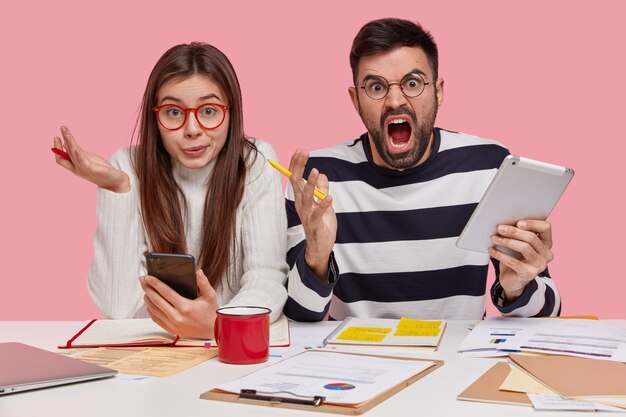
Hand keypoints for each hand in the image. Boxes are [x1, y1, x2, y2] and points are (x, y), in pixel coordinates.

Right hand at [53, 126, 129, 192]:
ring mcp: (84, 170)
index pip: (61, 159)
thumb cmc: (103, 171)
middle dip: (58, 145)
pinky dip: (78, 154)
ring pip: (72, 154)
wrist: (116, 182)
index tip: (57, 137)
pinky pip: (83, 161)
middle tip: (60, 131)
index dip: (57, 148)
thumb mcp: (89, 159)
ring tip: (66, 131)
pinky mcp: (93, 169)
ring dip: (69, 141)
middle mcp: (77, 169)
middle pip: (63, 157)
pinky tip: (75, 147)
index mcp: (76, 167)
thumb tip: (68, 144)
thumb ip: (79, 153)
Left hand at [140, 269, 218, 338]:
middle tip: (142, 280)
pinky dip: (150, 310)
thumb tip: (198, 271)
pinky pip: (156, 319)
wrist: (212, 331)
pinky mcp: (171, 330)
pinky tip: (149, 303)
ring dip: (147, 299)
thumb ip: (203, 282)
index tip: (148, 277)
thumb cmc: (211, 313)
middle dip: (147, 288)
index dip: (155, 283)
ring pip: (153, 310)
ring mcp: (172, 325)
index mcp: (185, 307)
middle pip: (156, 300)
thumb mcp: (210, 296)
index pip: (166, 292)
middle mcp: (177, 317)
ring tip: (145, 290)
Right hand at [289, 149, 336, 281]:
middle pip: (296, 183)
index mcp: (302, 199)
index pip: (296, 178)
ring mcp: (307, 215)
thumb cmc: (321, 224)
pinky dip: (323, 205)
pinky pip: (318, 214)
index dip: (297, 164)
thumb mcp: (323, 203)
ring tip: (316, 171)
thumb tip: (323, 175)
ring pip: (306, 197)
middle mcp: (301, 205)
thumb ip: (322, 189)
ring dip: (310, 184)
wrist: (321, 247)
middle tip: (303, 152)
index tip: (300, 150)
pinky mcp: (316, 225)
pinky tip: (329, 198)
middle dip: (299, 167)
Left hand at [489, 220, 553, 302]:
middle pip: (531, 238)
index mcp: (546, 243)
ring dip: (506, 241)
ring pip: (524, 248)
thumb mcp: (519, 244)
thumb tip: (505, 224)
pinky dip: (500, 254)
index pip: (545, 228)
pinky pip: (513, 261)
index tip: (518, 222)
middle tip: (500, 228)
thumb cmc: (516, 259)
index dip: (533, 223)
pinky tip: (491, 250)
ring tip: (494, 238)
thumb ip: (518, 235)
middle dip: (514, 232)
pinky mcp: (529, 274)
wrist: (513, 281)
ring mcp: (539, 265)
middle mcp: (546, 254)